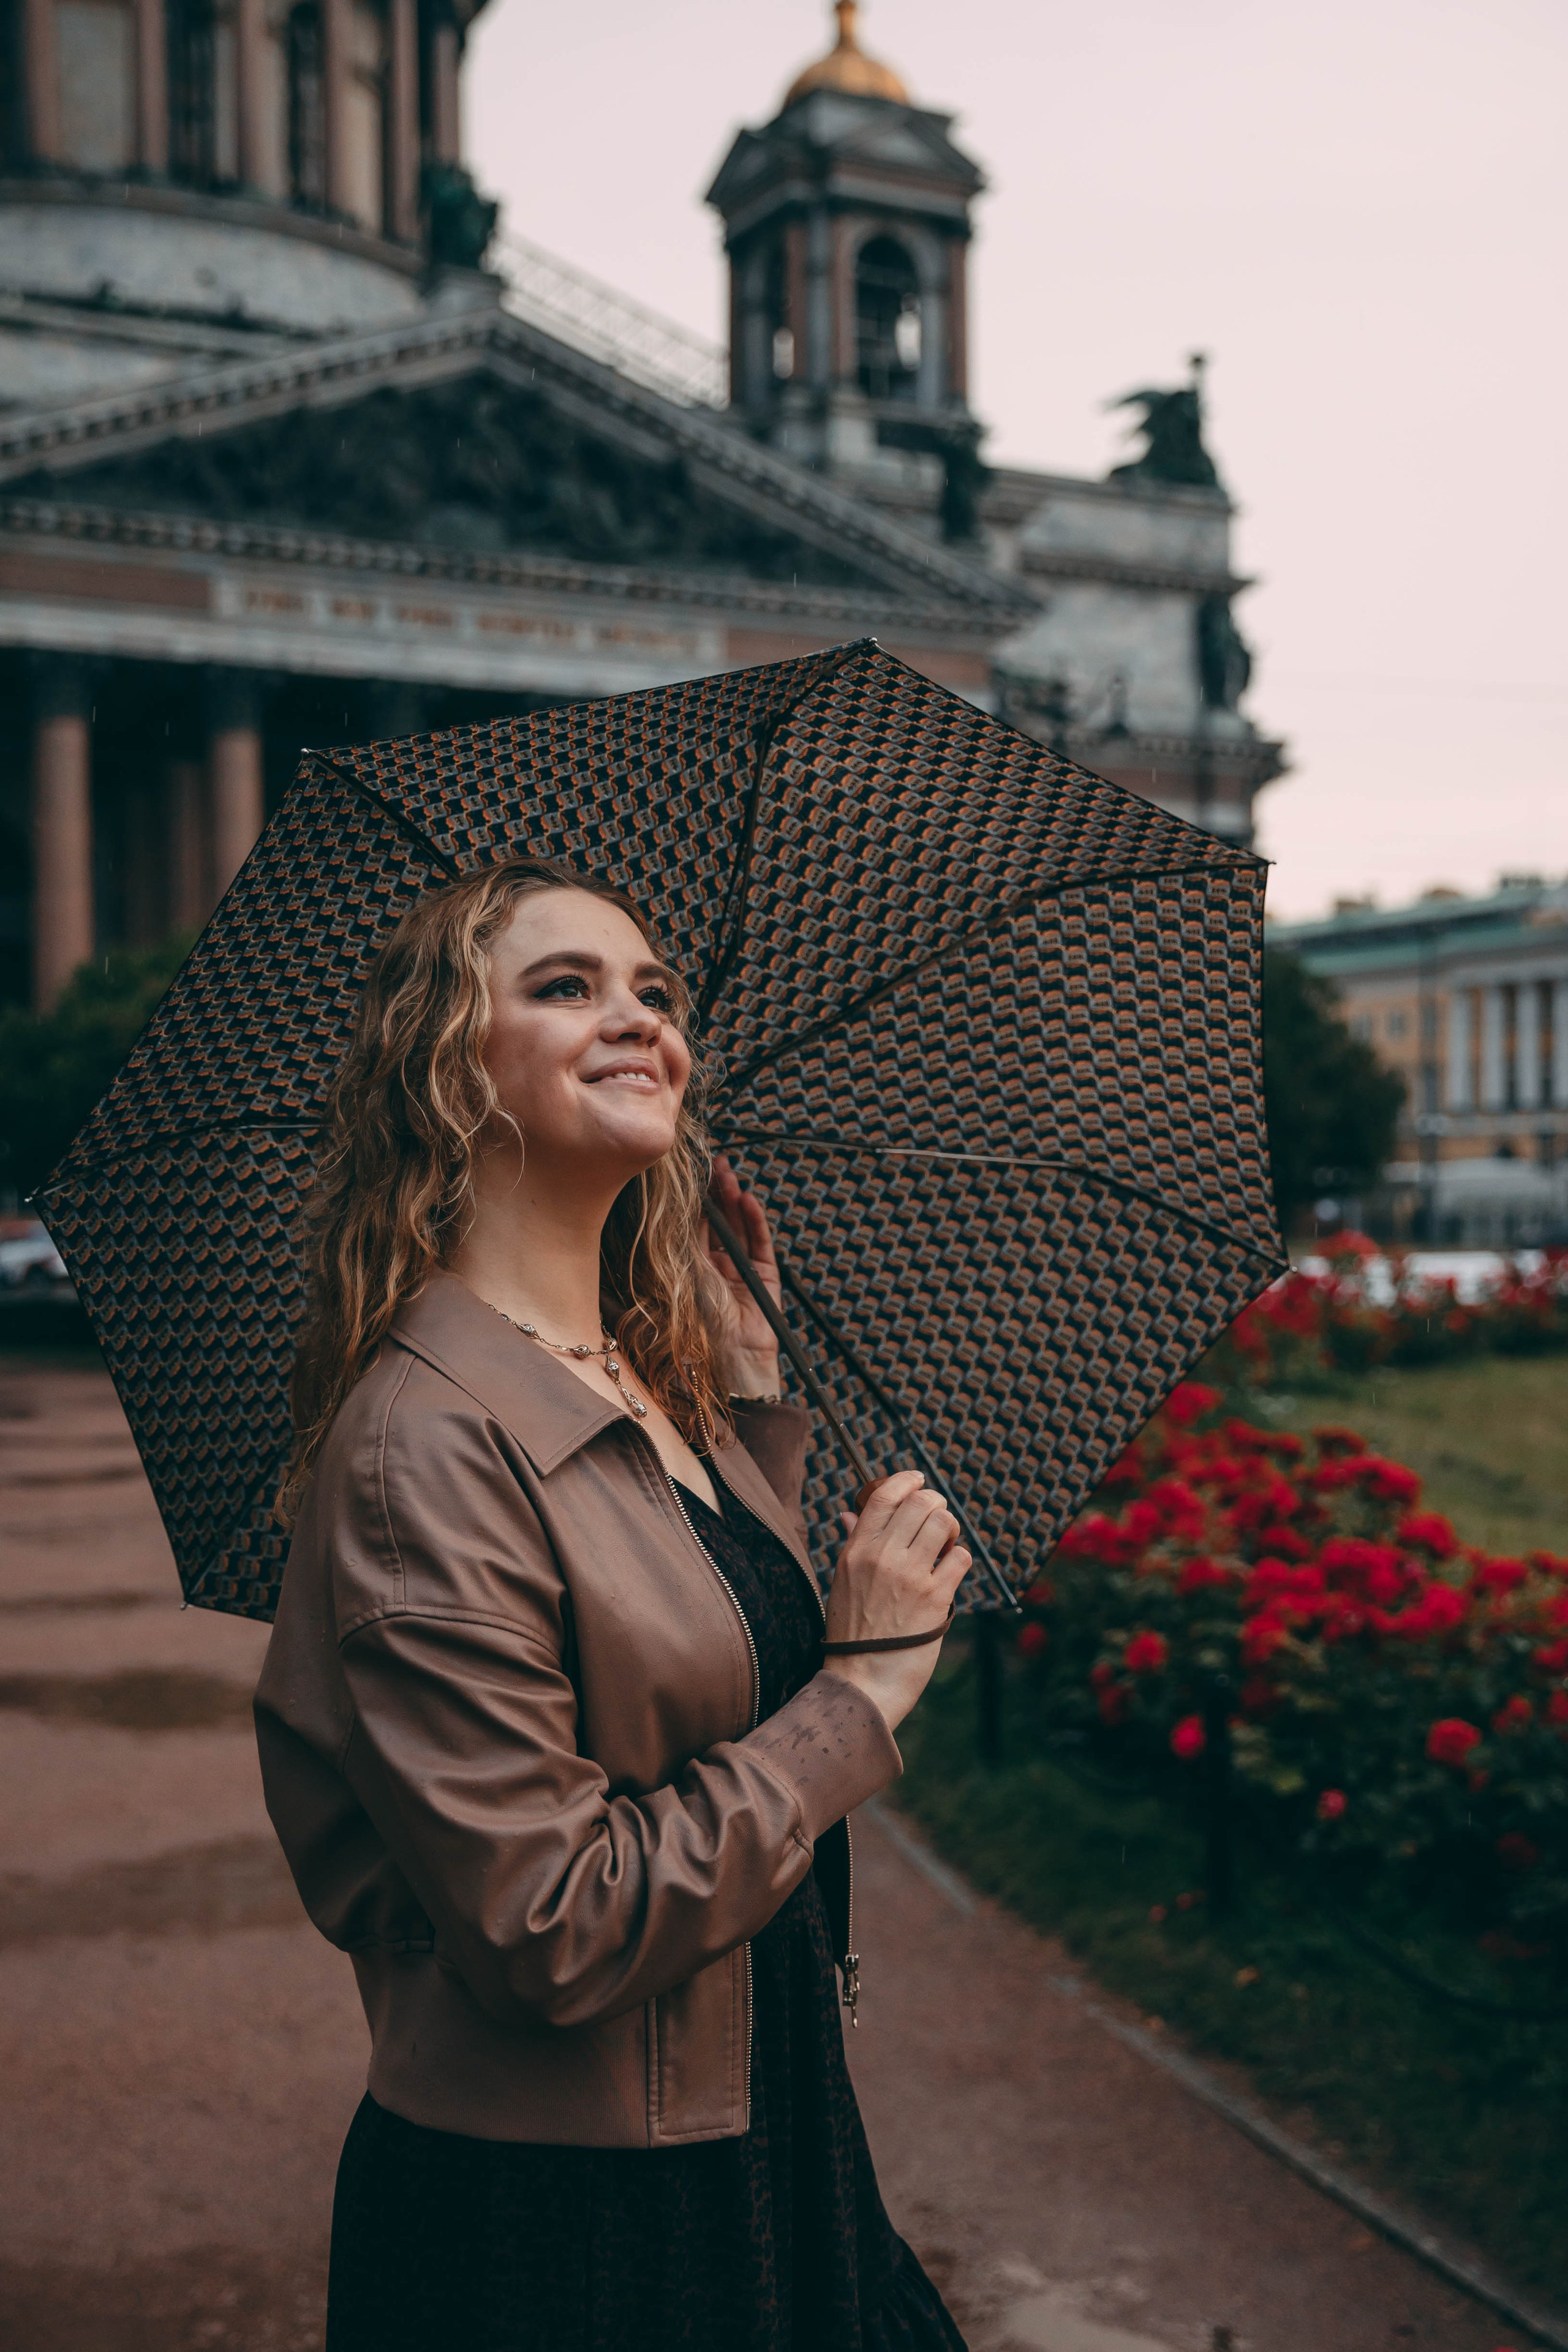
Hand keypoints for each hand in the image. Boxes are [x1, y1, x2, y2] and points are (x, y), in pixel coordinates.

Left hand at [702, 1155, 782, 1397]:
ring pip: (739, 1227)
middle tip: (717, 1164)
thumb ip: (687, 1242)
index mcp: (692, 1270)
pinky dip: (754, 1221)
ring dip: (735, 1201)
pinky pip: (760, 1243)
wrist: (729, 1358)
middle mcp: (717, 1268)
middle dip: (718, 1194)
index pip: (695, 1227)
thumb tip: (682, 1206)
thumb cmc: (699, 1325)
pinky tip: (746, 1200)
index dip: (697, 1201)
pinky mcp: (765, 1276)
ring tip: (729, 1175)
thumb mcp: (686, 1277)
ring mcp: (742, 1271)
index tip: (694, 1174)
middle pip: (719, 1223)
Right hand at [821, 1470, 970, 1733]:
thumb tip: (848, 1514)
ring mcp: (910, 1575)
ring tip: (945, 1543)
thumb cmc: (852, 1634)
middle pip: (921, 1502)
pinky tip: (950, 1571)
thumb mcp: (841, 1583)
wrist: (861, 1681)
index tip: (918, 1480)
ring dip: (951, 1528)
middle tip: (937, 1518)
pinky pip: (961, 1556)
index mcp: (855, 1551)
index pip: (883, 1496)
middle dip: (936, 1504)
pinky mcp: (935, 1597)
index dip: (906, 1480)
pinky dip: (960, 1558)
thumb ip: (852, 1544)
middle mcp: (882, 1556)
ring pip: (944, 1523)